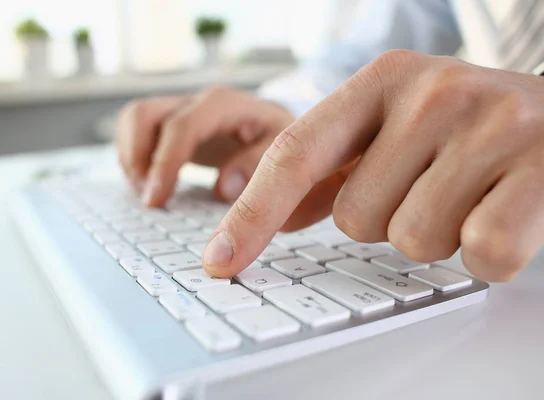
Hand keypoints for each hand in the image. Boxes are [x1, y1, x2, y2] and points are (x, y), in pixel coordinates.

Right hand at [116, 86, 293, 205]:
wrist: (284, 129)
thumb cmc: (286, 142)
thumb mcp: (286, 153)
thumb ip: (257, 167)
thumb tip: (223, 188)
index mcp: (223, 105)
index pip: (181, 128)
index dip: (164, 165)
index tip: (155, 201)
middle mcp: (196, 103)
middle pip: (143, 115)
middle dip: (137, 159)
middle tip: (149, 200)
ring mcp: (182, 111)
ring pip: (134, 120)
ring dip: (130, 157)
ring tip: (146, 192)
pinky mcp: (173, 125)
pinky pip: (137, 131)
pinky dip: (134, 157)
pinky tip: (151, 184)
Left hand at [203, 50, 543, 281]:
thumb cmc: (467, 129)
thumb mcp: (394, 130)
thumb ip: (331, 170)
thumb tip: (272, 213)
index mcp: (383, 81)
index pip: (296, 154)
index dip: (252, 214)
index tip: (219, 260)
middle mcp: (433, 92)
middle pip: (355, 217)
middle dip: (389, 220)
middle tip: (433, 185)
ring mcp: (491, 125)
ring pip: (413, 240)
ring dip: (436, 234)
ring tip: (469, 193)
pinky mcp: (542, 168)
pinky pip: (480, 252)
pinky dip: (488, 251)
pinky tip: (504, 209)